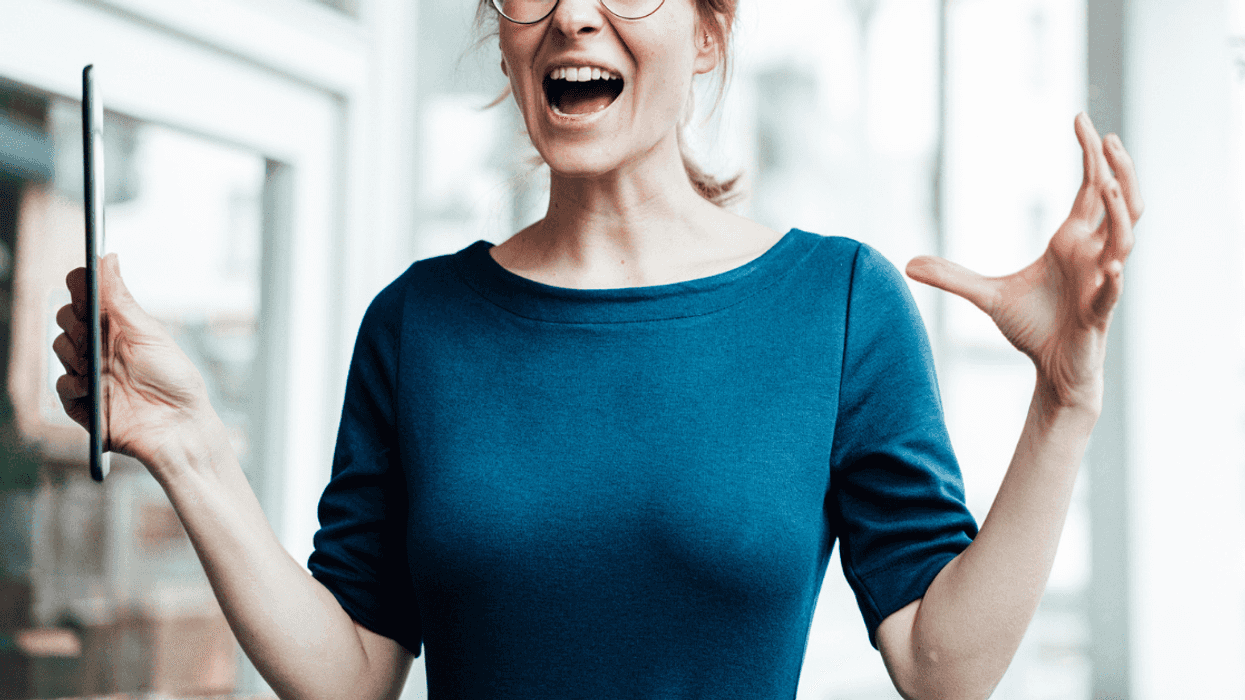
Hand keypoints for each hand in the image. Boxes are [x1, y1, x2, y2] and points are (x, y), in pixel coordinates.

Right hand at [53, 254, 219, 472]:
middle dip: (75, 321)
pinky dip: (73, 383)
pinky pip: (61, 385)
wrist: (179, 426)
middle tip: (91, 333)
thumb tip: (108, 258)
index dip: (80, 288)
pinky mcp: (81, 401)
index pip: (86, 295)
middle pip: (66, 317)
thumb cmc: (174, 380)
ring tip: (97, 365)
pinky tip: (92, 388)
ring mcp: (89, 371)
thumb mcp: (149, 333)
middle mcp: (100, 345)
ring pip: (59, 347)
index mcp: (118, 325)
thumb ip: (121, 298)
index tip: (84, 290)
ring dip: (74, 352)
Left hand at [906, 113, 1143, 410]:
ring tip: (1109, 185)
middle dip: (1120, 170)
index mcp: (1073, 241)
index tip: (1080, 119)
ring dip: (1120, 213)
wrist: (1052, 369)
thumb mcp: (985, 296)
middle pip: (1122, 203)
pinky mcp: (1098, 314)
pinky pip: (1111, 292)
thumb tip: (908, 264)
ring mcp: (1102, 282)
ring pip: (1124, 240)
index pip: (1092, 188)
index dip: (1091, 155)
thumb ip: (951, 276)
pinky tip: (1111, 267)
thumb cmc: (1032, 326)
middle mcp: (1094, 254)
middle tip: (1108, 138)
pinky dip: (1112, 280)